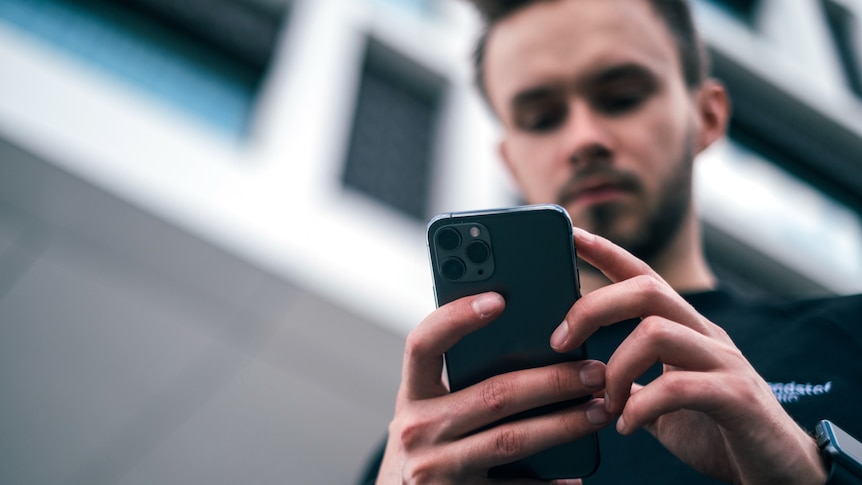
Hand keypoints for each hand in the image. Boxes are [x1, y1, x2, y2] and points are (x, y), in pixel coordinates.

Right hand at [377, 292, 611, 483]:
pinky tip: (575, 474)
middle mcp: (416, 429)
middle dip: (551, 380)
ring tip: (599, 410)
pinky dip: (549, 482)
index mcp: (411, 394)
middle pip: (492, 394)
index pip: (423, 343)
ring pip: (512, 438)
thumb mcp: (429, 410)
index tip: (499, 299)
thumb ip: (459, 380)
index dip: (457, 318)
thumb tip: (531, 343)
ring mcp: (434, 469)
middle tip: (594, 370)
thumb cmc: (429, 447)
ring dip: (563, 424)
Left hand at [551, 227, 827, 484]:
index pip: (644, 276)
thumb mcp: (662, 403)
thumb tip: (585, 377)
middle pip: (646, 290)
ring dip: (615, 369)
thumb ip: (631, 384)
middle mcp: (706, 336)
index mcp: (686, 331)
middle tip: (559, 341)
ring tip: (606, 404)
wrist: (780, 472)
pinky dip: (641, 407)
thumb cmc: (719, 434)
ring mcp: (725, 363)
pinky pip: (678, 387)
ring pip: (656, 332)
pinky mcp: (737, 397)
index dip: (607, 253)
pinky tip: (628, 426)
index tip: (571, 234)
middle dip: (593, 308)